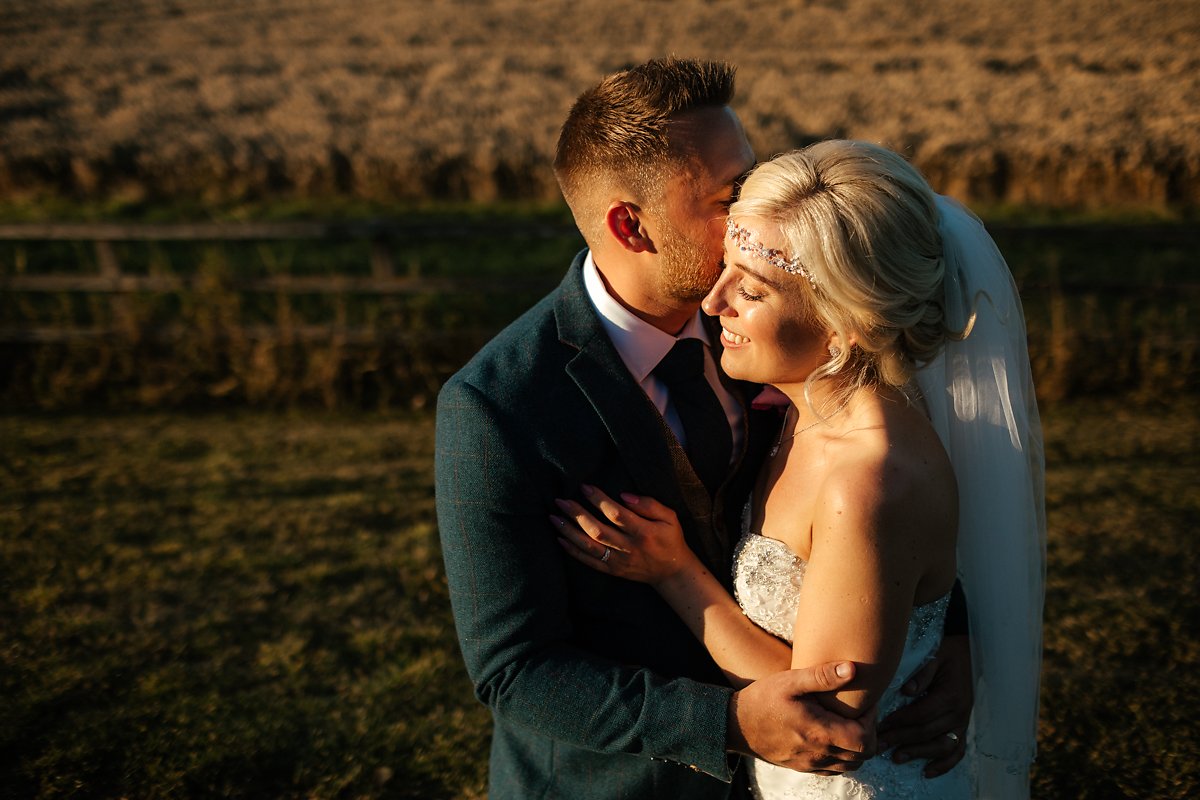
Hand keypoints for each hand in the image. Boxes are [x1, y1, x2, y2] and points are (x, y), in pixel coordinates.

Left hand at [552, 485, 696, 585]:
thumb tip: (624, 495)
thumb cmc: (670, 539)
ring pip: (589, 546)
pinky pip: (589, 562)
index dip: (599, 500)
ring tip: (554, 517)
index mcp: (643, 532)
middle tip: (561, 501)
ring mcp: (619, 561)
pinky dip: (573, 551)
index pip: (616, 514)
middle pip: (597, 530)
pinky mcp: (613, 571)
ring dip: (569, 532)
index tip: (584, 487)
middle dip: (577, 514)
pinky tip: (560, 539)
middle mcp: (629, 548)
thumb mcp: (669, 518)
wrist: (672, 572)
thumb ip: (649, 505)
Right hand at [728, 661, 875, 774]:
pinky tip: (832, 735)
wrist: (734, 725)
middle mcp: (819, 753)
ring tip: (847, 722)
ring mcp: (811, 764)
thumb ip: (822, 676)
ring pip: (851, 765)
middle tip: (859, 712)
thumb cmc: (762, 699)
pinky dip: (842, 756)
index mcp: (819, 732)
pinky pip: (834, 770)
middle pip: (863, 756)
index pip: (865, 740)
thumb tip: (853, 669)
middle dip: (869, 733)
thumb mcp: (789, 682)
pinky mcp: (803, 767)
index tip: (864, 703)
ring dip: (857, 746)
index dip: (873, 721)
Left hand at [877, 633, 972, 776]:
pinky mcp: (964, 728)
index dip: (900, 722)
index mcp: (950, 695)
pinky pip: (957, 751)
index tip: (880, 726)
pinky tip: (927, 771)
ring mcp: (963, 723)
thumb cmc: (948, 654)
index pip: (921, 714)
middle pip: (928, 732)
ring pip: (942, 746)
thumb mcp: (935, 656)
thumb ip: (922, 673)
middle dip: (902, 740)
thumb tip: (906, 691)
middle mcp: (959, 712)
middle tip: (880, 745)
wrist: (970, 654)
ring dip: (919, 754)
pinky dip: (944, 764)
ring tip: (897, 758)